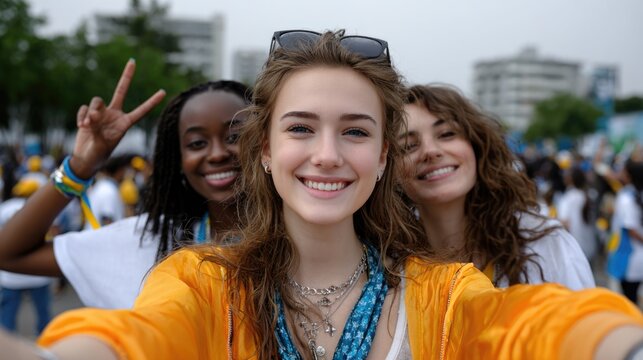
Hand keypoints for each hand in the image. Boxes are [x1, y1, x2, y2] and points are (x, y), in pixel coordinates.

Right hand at [70, 59, 165, 177]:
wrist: (85, 159)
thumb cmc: (98, 155)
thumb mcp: (101, 144)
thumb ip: (97, 128)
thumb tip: (92, 114)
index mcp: (124, 124)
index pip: (141, 111)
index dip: (152, 102)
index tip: (163, 92)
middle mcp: (115, 115)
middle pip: (121, 91)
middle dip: (126, 76)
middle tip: (133, 61)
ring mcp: (101, 113)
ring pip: (97, 101)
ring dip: (91, 111)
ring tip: (89, 125)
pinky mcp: (88, 114)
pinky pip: (84, 108)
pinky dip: (81, 116)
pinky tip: (82, 126)